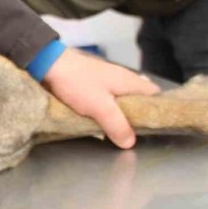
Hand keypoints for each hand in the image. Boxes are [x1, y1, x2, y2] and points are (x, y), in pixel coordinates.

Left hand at [41, 49, 159, 148]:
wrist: (49, 66)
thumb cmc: (77, 82)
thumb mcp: (100, 107)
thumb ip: (117, 125)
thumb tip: (130, 142)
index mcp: (129, 81)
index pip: (155, 95)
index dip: (158, 110)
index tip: (156, 127)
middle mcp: (122, 80)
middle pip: (138, 101)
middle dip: (137, 118)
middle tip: (135, 136)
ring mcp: (107, 83)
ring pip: (121, 103)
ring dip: (119, 117)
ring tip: (118, 135)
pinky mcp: (93, 87)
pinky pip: (105, 103)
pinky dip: (105, 113)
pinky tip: (100, 125)